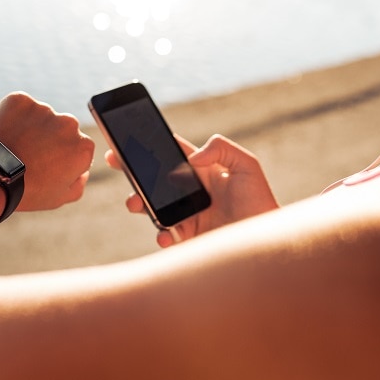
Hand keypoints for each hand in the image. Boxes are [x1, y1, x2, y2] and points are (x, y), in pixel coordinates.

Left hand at [0, 92, 94, 210]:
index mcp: (83, 146)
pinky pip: (19, 107)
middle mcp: (69, 123)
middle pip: (61, 128)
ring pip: (40, 116)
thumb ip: (79, 183)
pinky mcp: (20, 100)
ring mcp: (44, 109)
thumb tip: (82, 172)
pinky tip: (4, 134)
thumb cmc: (27, 191)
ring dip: (31, 127)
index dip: (62, 157)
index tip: (47, 166)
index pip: (78, 147)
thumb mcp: (60, 197)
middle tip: (29, 155)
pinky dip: (12, 117)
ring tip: (13, 147)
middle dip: (50, 138)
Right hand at [106, 134, 277, 246]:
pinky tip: (167, 233)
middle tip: (113, 161)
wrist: (266, 241)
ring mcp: (186, 215)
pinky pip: (164, 235)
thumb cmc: (260, 201)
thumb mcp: (247, 165)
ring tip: (134, 203)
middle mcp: (190, 192)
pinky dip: (160, 234)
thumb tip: (192, 157)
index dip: (149, 144)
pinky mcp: (186, 238)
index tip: (128, 138)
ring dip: (138, 203)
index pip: (170, 152)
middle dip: (132, 170)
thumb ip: (222, 148)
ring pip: (152, 206)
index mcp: (202, 170)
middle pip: (153, 177)